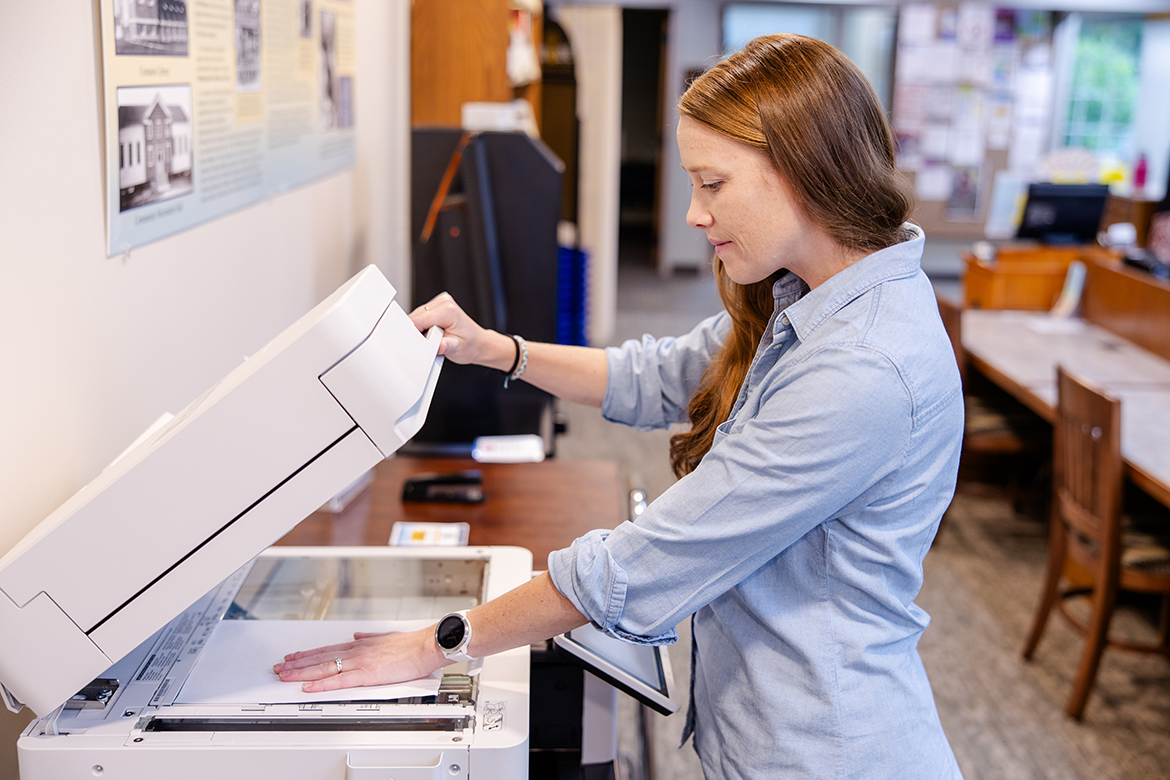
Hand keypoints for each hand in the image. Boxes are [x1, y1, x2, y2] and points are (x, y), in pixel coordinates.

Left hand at [273, 627, 446, 692]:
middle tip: (279, 667)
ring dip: (301, 672)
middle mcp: (356, 651)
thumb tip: (357, 635)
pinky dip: (321, 683)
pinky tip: (308, 685)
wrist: (425, 646)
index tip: (292, 656)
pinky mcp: (367, 674)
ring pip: (323, 667)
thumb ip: (369, 637)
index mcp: (360, 645)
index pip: (326, 650)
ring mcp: (360, 662)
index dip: (307, 654)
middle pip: (320, 658)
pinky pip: (338, 680)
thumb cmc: (411, 645)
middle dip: (297, 663)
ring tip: (285, 675)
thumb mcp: (386, 637)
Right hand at [409, 293, 512, 369]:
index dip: (416, 334)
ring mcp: (441, 301)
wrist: (478, 343)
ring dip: (422, 328)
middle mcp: (444, 302)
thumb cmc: (470, 346)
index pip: (418, 320)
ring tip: (437, 337)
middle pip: (416, 317)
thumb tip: (435, 346)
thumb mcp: (456, 349)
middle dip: (420, 332)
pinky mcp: (438, 305)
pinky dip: (424, 325)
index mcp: (448, 310)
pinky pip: (421, 315)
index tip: (425, 343)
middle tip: (434, 341)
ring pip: (417, 316)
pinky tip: (435, 331)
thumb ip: (443, 346)